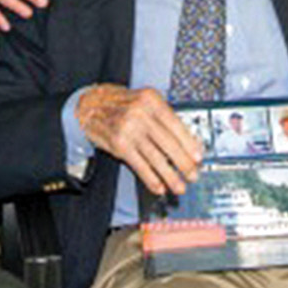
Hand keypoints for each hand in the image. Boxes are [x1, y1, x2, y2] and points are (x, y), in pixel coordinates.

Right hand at [76, 85, 201, 195]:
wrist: (89, 105)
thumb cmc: (120, 104)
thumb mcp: (144, 101)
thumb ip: (163, 117)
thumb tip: (187, 140)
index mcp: (151, 100)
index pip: (175, 124)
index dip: (189, 143)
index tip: (198, 157)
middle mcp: (140, 113)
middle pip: (168, 143)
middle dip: (183, 163)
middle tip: (193, 175)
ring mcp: (129, 129)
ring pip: (155, 157)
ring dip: (170, 176)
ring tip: (179, 186)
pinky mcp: (119, 145)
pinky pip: (139, 165)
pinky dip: (151, 178)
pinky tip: (159, 186)